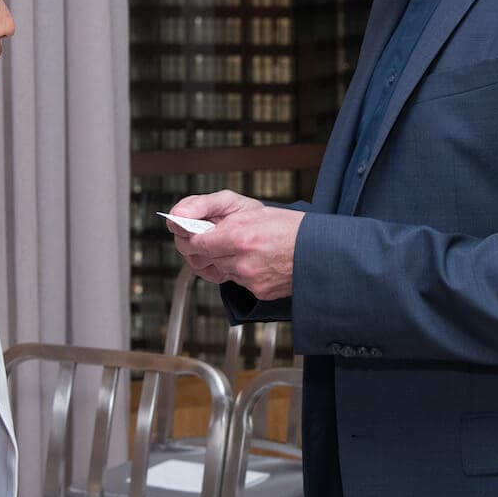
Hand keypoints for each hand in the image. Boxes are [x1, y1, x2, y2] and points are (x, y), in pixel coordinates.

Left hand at [166, 190, 302, 299]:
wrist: (318, 250)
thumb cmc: (286, 225)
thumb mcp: (245, 204)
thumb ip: (206, 205)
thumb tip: (179, 215)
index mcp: (239, 236)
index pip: (195, 242)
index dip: (193, 235)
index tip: (197, 230)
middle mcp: (242, 261)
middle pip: (203, 258)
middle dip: (207, 247)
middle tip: (218, 237)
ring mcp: (250, 279)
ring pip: (218, 270)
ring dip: (223, 259)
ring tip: (241, 246)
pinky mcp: (257, 292)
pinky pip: (236, 281)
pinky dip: (239, 271)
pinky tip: (254, 260)